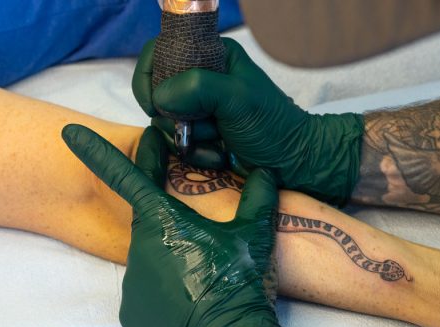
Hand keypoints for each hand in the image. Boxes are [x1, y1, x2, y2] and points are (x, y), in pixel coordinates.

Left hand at [62, 124, 285, 326]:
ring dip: (173, 258)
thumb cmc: (238, 283)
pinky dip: (165, 288)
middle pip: (151, 222)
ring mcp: (132, 281)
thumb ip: (257, 197)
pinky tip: (188, 296)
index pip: (125, 176)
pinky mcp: (131, 311)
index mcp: (163, 221)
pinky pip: (146, 289)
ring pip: (151, 257)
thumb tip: (265, 171)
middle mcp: (138, 247)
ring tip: (202, 276)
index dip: (97, 152)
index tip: (70, 133)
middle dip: (173, 225)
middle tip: (203, 244)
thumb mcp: (253, 235)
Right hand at [133, 38, 364, 205]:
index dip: (149, 78)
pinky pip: (175, 144)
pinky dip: (194, 154)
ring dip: (189, 139)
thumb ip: (198, 88)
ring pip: (163, 123)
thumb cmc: (271, 124)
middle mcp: (197, 79)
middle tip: (207, 124)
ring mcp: (195, 108)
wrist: (290, 162)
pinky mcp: (196, 134)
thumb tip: (160, 98)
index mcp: (209, 55)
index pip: (158, 53)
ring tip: (218, 141)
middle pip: (156, 93)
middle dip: (176, 117)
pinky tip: (218, 154)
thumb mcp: (238, 98)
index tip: (155, 105)